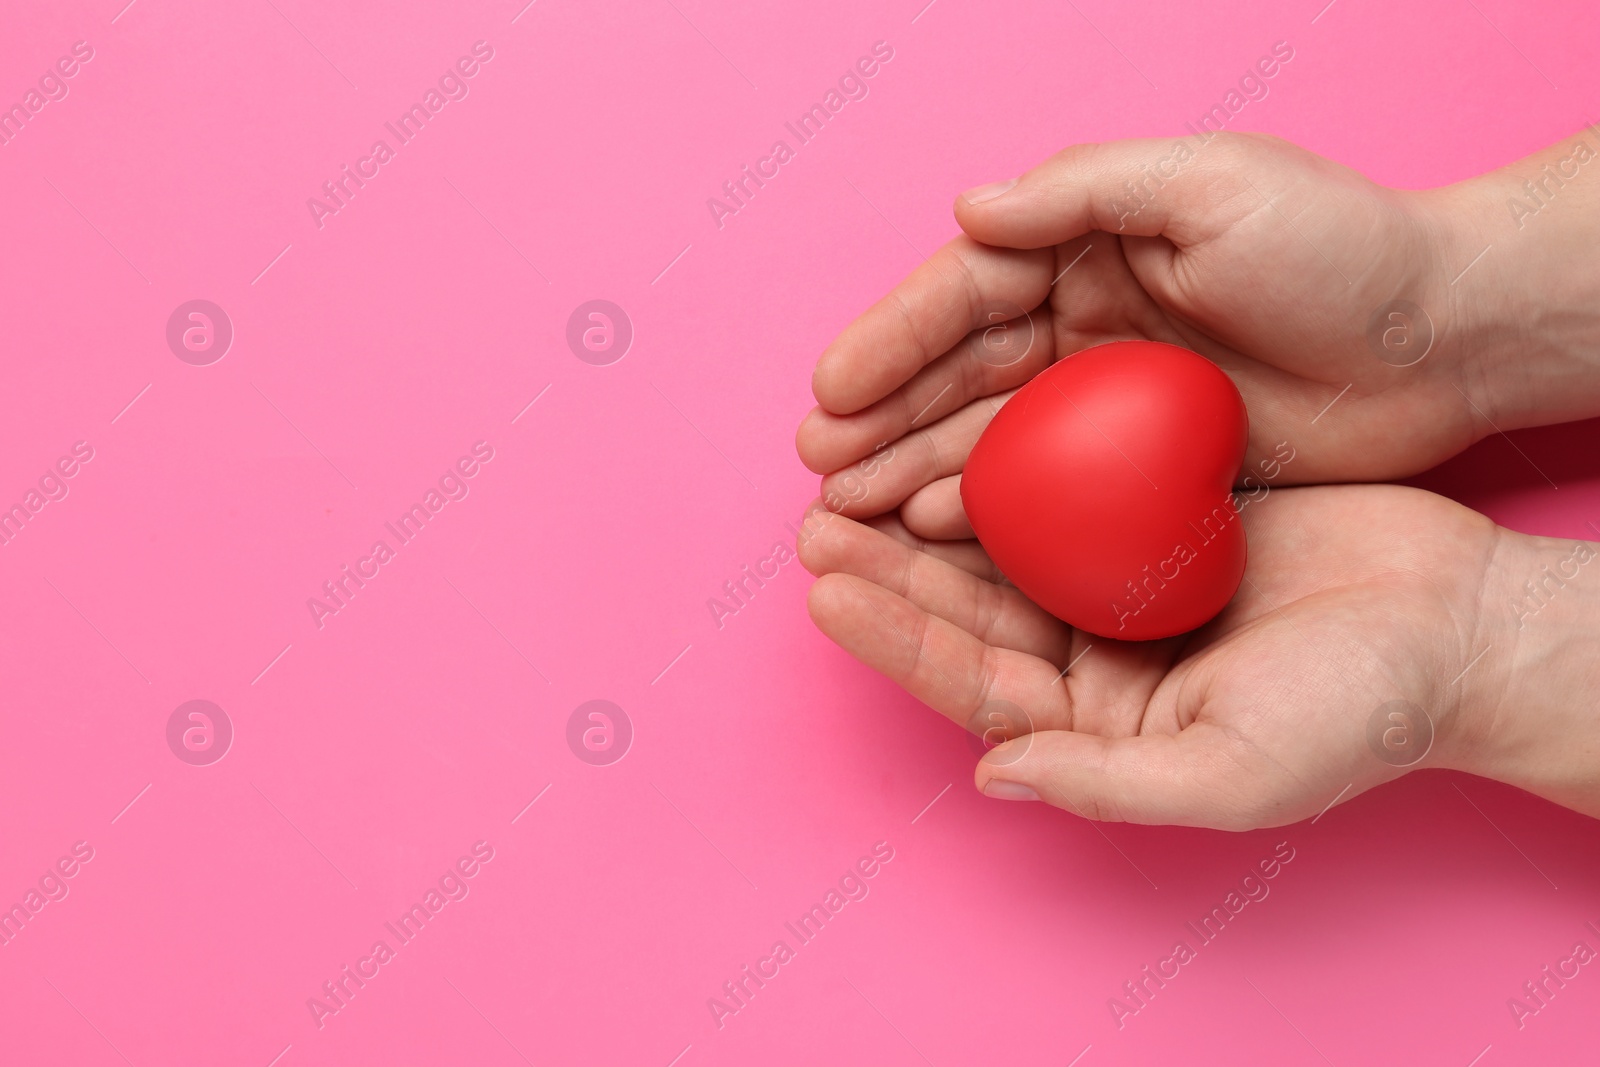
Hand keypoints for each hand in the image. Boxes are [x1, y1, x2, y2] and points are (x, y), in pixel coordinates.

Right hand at [796, 131, 1598, 540]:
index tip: (830, 390)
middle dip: (881, 417)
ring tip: (847, 510)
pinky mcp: (1140, 464)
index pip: (966, 293)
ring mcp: (1106, 399)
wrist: (1441, 337)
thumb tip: (970, 211)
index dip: (892, 339)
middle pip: (956, 372)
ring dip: (911, 468)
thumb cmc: (1339, 245)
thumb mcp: (1214, 185)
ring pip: (985, 434)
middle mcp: (1082, 322)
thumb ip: (1086, 192)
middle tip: (818, 468)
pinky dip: (983, 508)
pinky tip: (933, 529)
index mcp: (1088, 248)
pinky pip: (1044, 489)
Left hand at [799, 480, 1545, 828]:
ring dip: (928, 512)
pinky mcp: (1153, 524)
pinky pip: (1067, 489)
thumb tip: (991, 777)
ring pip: (1002, 548)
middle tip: (813, 520)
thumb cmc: (1359, 716)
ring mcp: (1118, 589)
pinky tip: (954, 430)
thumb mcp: (1230, 771)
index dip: (896, 640)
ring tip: (852, 474)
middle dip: (889, 570)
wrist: (1459, 626)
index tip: (824, 593)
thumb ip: (1105, 783)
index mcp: (1094, 729)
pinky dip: (1010, 464)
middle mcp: (1092, 662)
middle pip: (969, 612)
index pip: (973, 686)